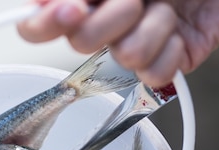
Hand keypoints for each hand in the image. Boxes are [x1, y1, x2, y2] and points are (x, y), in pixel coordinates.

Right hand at [18, 0, 218, 86]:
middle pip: (81, 42)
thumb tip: (53, 2)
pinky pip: (155, 74)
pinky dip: (174, 48)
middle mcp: (105, 21)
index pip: (37, 23)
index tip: (72, 9)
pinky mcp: (164, 64)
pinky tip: (181, 30)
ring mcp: (133, 44)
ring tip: (169, 7)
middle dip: (115, 15)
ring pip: (124, 56)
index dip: (44, 24)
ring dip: (154, 25)